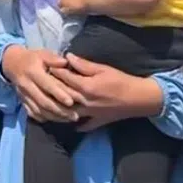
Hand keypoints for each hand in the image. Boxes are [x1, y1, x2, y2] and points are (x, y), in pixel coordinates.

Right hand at [1, 45, 82, 122]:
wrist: (12, 63)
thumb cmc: (32, 58)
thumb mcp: (42, 54)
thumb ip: (53, 58)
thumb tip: (65, 62)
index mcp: (33, 72)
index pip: (46, 85)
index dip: (58, 94)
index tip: (71, 102)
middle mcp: (27, 85)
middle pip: (43, 101)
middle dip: (59, 110)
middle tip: (74, 116)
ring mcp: (23, 95)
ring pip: (38, 110)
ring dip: (54, 116)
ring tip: (68, 119)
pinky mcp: (22, 101)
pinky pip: (32, 113)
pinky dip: (44, 118)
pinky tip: (55, 119)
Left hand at [49, 53, 164, 131]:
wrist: (140, 98)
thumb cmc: (122, 80)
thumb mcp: (103, 69)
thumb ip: (84, 64)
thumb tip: (67, 57)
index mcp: (86, 87)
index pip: (64, 78)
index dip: (54, 71)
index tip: (45, 66)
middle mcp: (84, 102)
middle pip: (62, 95)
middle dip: (52, 88)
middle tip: (42, 82)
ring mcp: (89, 114)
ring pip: (67, 112)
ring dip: (58, 107)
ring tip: (50, 101)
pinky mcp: (97, 121)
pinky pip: (83, 126)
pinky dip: (74, 124)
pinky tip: (66, 121)